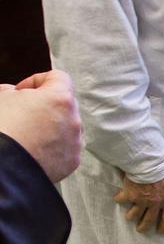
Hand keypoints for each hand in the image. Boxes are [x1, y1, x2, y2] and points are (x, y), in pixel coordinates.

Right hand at [0, 69, 82, 183]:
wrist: (4, 166)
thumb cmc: (2, 128)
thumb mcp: (0, 99)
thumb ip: (11, 91)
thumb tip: (15, 93)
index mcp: (60, 98)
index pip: (59, 77)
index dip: (37, 80)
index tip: (20, 91)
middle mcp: (74, 119)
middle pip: (64, 103)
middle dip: (44, 104)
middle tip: (21, 112)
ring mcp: (76, 142)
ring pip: (66, 126)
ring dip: (50, 125)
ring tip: (27, 133)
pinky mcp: (72, 161)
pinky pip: (65, 146)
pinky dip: (53, 145)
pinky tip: (33, 149)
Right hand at [114, 165, 163, 233]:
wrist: (148, 162)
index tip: (160, 231)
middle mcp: (155, 203)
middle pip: (149, 220)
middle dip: (144, 226)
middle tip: (141, 229)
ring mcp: (142, 200)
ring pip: (134, 214)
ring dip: (131, 216)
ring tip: (129, 217)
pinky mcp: (130, 195)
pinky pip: (122, 200)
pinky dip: (119, 199)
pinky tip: (118, 198)